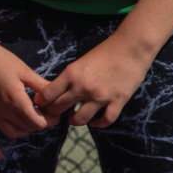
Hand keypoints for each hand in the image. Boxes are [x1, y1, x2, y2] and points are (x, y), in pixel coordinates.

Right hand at [0, 39, 53, 157]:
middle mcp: (4, 111)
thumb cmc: (0, 59)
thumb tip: (56, 97)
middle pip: (28, 127)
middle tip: (46, 114)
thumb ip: (40, 86)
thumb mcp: (24, 70)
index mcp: (16, 101)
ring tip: (29, 121)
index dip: (50, 120)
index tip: (54, 113)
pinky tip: (0, 155)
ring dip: (24, 130)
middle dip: (40, 123)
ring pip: (12, 133)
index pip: (38, 122)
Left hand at [36, 35, 155, 127]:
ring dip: (74, 120)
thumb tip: (57, 92)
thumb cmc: (104, 52)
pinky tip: (95, 120)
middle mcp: (83, 87)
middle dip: (55, 113)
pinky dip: (98, 123)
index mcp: (71, 74)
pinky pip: (105, 120)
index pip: (47, 95)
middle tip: (57, 113)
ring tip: (74, 118)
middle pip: (59, 108)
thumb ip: (69, 77)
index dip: (42, 102)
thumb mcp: (80, 62)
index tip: (42, 104)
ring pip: (79, 119)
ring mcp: (100, 96)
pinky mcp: (118, 101)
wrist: (131, 48)